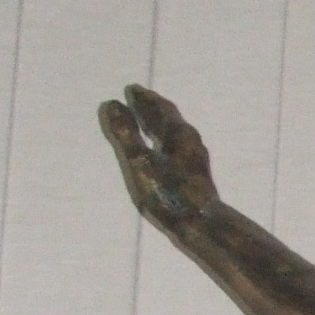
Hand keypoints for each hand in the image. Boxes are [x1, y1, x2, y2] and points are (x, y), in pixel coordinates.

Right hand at [99, 84, 221, 237]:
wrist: (201, 224)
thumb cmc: (169, 193)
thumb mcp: (140, 161)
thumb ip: (126, 134)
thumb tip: (113, 104)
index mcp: (178, 134)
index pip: (161, 109)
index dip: (145, 99)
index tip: (132, 89)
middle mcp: (190, 142)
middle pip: (170, 119)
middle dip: (152, 109)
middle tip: (138, 98)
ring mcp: (196, 160)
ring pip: (175, 134)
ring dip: (160, 124)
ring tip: (147, 121)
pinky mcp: (197, 176)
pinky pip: (177, 149)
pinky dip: (165, 141)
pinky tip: (163, 151)